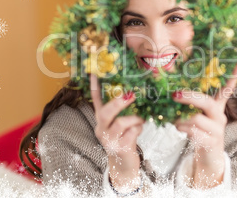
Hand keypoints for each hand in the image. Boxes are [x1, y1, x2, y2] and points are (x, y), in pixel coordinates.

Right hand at [90, 74, 143, 189]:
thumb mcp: (121, 122)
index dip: (95, 86)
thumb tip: (135, 90)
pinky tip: (140, 129)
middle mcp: (101, 129)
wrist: (123, 165)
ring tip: (141, 117)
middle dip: (118, 102)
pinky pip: (131, 134)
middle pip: (105, 113)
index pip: (95, 100)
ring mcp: (109, 140)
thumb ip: (124, 109)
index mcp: (101, 119)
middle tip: (131, 94)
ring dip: (134, 118)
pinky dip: (138, 129)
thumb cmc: (124, 138)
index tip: (95, 72)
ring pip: (120, 123)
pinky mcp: (119, 148)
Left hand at [173, 60, 236, 188]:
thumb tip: (173, 92)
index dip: (234, 76)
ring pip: (196, 118)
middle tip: (175, 94)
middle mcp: (220, 115)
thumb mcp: (197, 115)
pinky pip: (193, 131)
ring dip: (180, 118)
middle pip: (207, 102)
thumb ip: (190, 104)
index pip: (227, 89)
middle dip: (189, 97)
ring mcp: (217, 129)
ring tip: (175, 119)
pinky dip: (182, 128)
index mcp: (218, 106)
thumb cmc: (200, 131)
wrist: (209, 157)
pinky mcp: (211, 141)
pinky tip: (178, 127)